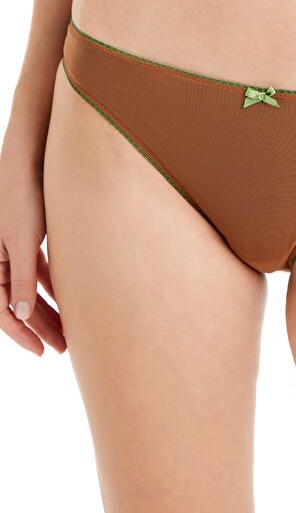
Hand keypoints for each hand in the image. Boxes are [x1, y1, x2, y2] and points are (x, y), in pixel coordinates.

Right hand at [0, 170, 65, 355]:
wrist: (32, 161)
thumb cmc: (23, 197)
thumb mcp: (23, 240)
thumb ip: (22, 278)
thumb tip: (20, 316)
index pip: (3, 311)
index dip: (21, 334)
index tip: (42, 351)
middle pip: (19, 303)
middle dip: (40, 326)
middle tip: (63, 347)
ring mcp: (15, 249)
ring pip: (31, 289)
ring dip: (49, 308)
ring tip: (70, 328)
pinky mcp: (30, 237)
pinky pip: (40, 270)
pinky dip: (53, 285)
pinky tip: (71, 298)